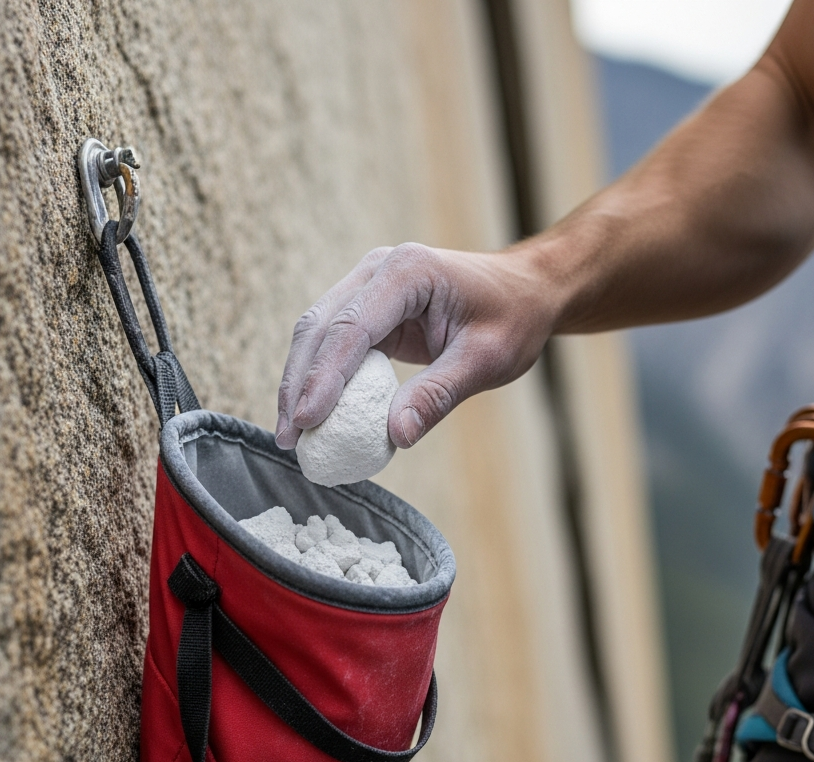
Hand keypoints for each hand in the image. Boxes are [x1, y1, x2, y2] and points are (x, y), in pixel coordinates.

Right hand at [275, 242, 556, 449]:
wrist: (524, 292)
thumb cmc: (512, 319)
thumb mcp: (486, 360)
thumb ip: (439, 394)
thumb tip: (397, 436)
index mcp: (407, 271)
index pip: (351, 327)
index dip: (323, 378)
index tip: (306, 422)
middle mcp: (378, 270)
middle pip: (320, 327)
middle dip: (298, 384)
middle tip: (288, 438)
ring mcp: (368, 285)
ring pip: (316, 333)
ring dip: (299, 382)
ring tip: (291, 434)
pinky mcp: (368, 308)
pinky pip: (333, 343)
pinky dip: (319, 379)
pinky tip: (313, 415)